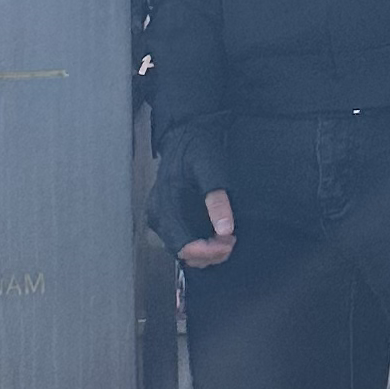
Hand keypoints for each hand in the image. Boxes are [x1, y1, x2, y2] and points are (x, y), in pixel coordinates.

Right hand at [145, 119, 234, 262]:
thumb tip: (225, 230)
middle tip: (231, 239)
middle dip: (210, 253)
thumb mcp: (212, 168)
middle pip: (182, 253)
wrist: (184, 135)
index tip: (228, 243)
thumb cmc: (197, 149)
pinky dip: (200, 243)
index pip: (183, 246)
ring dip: (207, 251)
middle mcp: (158, 214)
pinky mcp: (165, 217)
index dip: (208, 252)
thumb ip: (217, 200)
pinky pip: (182, 240)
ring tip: (226, 236)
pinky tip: (215, 233)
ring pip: (183, 250)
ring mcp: (160, 217)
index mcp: (165, 204)